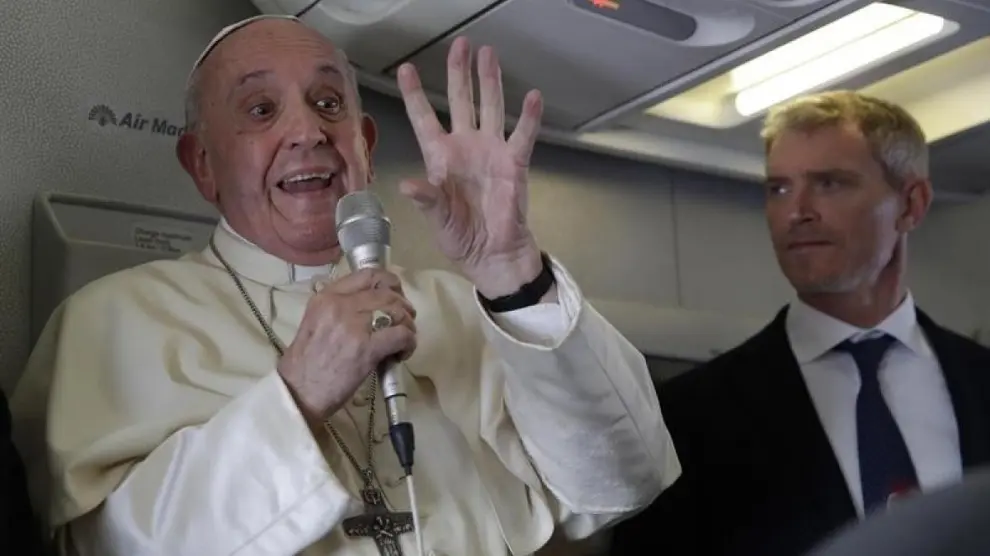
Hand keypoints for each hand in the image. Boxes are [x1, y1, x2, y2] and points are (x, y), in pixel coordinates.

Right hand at [277, 269, 416, 426]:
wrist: (298, 392)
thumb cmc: (305, 363)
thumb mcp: (316, 322)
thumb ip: (340, 309)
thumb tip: (373, 306)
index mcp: (327, 296)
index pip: (368, 275)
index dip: (389, 283)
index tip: (395, 297)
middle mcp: (341, 305)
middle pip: (388, 293)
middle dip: (403, 308)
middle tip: (404, 324)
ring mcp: (355, 326)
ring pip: (398, 312)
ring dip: (408, 326)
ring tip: (403, 342)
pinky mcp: (368, 348)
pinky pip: (402, 335)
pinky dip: (409, 343)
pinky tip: (401, 354)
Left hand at [396, 36, 545, 298]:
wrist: (493, 255)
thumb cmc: (461, 238)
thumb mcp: (437, 219)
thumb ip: (426, 199)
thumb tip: (407, 185)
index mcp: (439, 158)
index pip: (424, 119)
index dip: (416, 95)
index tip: (407, 69)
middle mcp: (465, 148)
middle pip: (461, 102)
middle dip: (460, 73)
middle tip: (460, 45)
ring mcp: (490, 152)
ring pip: (490, 108)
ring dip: (490, 81)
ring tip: (489, 54)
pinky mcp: (514, 163)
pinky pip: (522, 135)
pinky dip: (529, 117)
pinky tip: (532, 95)